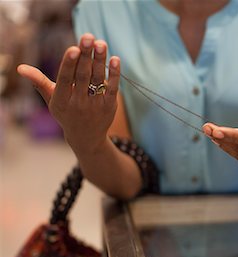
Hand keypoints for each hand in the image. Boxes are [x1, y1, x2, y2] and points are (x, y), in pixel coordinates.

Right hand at [17, 33, 120, 153]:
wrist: (86, 137)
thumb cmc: (67, 113)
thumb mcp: (52, 100)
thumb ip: (39, 82)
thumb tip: (21, 68)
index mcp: (62, 100)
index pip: (65, 79)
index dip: (69, 64)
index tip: (73, 48)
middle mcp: (79, 103)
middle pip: (83, 76)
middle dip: (86, 56)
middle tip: (88, 37)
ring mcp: (95, 105)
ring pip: (98, 79)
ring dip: (100, 60)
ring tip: (101, 43)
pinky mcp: (110, 106)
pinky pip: (113, 88)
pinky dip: (114, 74)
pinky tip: (115, 59)